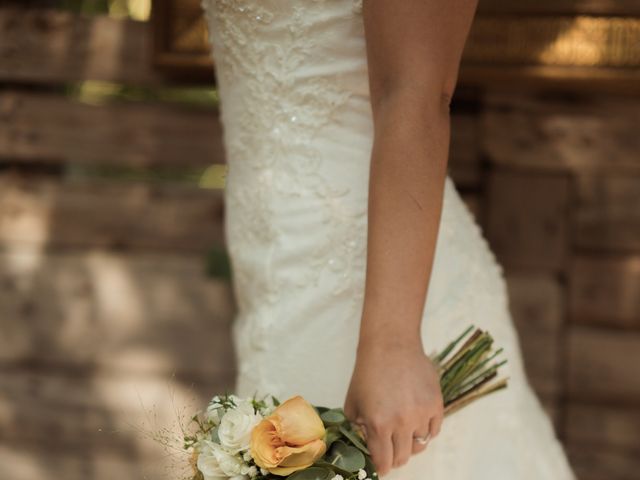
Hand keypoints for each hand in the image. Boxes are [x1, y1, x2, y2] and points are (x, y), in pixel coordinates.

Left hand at [344, 337, 443, 475]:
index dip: (381, 467)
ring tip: (402, 427)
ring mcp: (422, 414)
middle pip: (403, 458)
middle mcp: (402, 423)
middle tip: (390, 447)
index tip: (381, 465)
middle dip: (395, 457)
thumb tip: (369, 445)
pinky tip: (416, 419)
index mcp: (379, 424)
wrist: (390, 345)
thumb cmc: (367, 372)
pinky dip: (425, 430)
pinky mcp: (436, 404)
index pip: (384, 462)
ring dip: (410, 441)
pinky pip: (434, 430)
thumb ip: (359, 428)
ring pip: (420, 444)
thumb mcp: (352, 403)